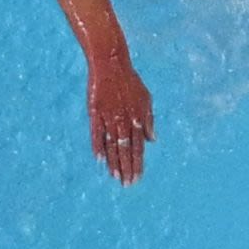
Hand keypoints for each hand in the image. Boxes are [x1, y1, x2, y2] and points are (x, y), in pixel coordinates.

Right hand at [86, 53, 154, 184]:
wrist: (111, 64)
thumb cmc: (130, 81)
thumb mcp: (146, 99)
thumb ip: (149, 120)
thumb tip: (153, 140)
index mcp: (138, 119)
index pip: (139, 147)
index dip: (137, 163)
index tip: (137, 178)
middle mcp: (124, 120)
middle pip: (125, 149)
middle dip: (127, 168)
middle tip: (127, 185)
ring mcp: (109, 116)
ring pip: (112, 144)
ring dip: (114, 162)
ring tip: (115, 177)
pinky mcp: (95, 111)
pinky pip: (96, 132)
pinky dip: (97, 146)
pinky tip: (99, 159)